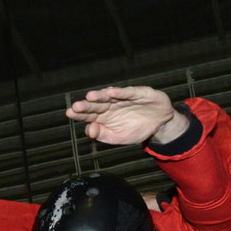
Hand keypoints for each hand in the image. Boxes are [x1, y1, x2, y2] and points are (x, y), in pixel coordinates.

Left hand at [65, 86, 185, 145]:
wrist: (160, 123)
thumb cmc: (137, 129)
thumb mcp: (118, 137)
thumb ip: (103, 135)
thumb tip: (89, 130)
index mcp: (104, 116)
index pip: (88, 115)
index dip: (79, 114)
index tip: (70, 113)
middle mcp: (111, 105)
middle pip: (96, 105)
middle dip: (86, 105)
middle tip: (76, 106)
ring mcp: (123, 98)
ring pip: (109, 97)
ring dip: (99, 96)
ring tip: (89, 97)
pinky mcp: (138, 93)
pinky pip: (128, 92)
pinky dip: (120, 92)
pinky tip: (111, 93)